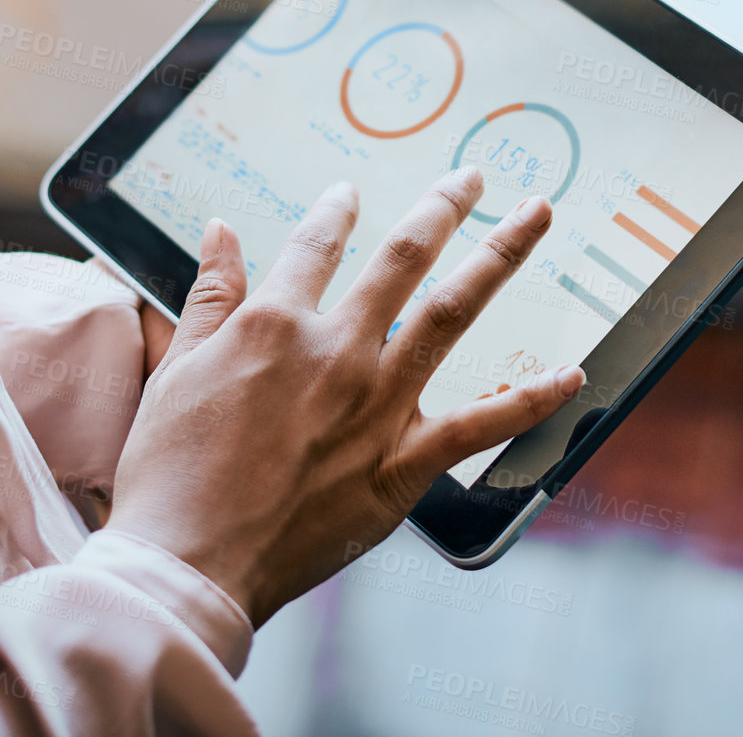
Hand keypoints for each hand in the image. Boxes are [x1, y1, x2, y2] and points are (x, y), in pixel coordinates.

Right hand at [107, 167, 585, 624]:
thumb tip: (221, 229)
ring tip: (536, 217)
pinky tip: (571, 374)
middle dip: (444, 207)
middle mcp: (337, 349)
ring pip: (452, 312)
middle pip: (404, 257)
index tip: (350, 193)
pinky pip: (480, 425)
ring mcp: (378, 404)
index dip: (337, 210)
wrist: (189, 565)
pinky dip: (530, 399)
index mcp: (276, 322)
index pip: (318, 243)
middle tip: (474, 177)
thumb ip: (210, 293)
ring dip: (500, 256)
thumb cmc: (170, 471)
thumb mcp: (177, 368)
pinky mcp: (403, 464)